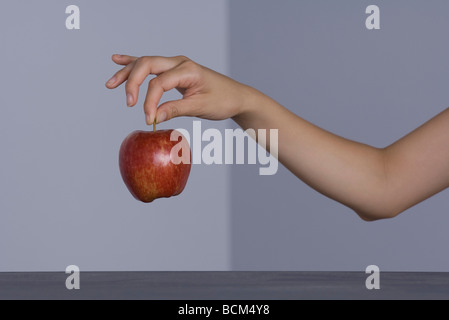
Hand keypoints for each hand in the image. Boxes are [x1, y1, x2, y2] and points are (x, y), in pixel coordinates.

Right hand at [105, 54, 255, 124]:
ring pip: (145, 63)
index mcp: (187, 70)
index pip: (159, 83)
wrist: (235, 96)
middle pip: (146, 65)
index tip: (148, 119)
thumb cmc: (222, 100)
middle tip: (129, 103)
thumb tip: (153, 117)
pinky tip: (117, 60)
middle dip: (132, 82)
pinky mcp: (174, 70)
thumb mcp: (200, 107)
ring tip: (110, 84)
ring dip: (127, 72)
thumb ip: (176, 110)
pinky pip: (150, 65)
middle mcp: (179, 63)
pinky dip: (133, 63)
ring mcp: (176, 64)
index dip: (149, 102)